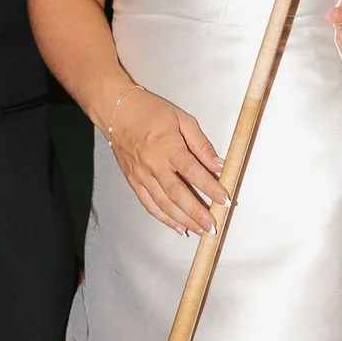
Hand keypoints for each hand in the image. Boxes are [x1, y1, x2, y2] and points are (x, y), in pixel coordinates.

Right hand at [102, 81, 228, 235]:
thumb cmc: (150, 111)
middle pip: (178, 195)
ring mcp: (142, 175)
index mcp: (168, 147)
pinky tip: (178, 226)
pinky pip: (149, 204)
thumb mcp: (182, 119)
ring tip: (200, 230)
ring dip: (183, 220)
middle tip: (213, 225)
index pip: (193, 172)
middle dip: (197, 213)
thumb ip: (201, 144)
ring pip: (164, 204)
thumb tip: (218, 164)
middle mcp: (154, 164)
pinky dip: (164, 218)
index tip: (225, 199)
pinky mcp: (134, 181)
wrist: (117, 110)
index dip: (210, 188)